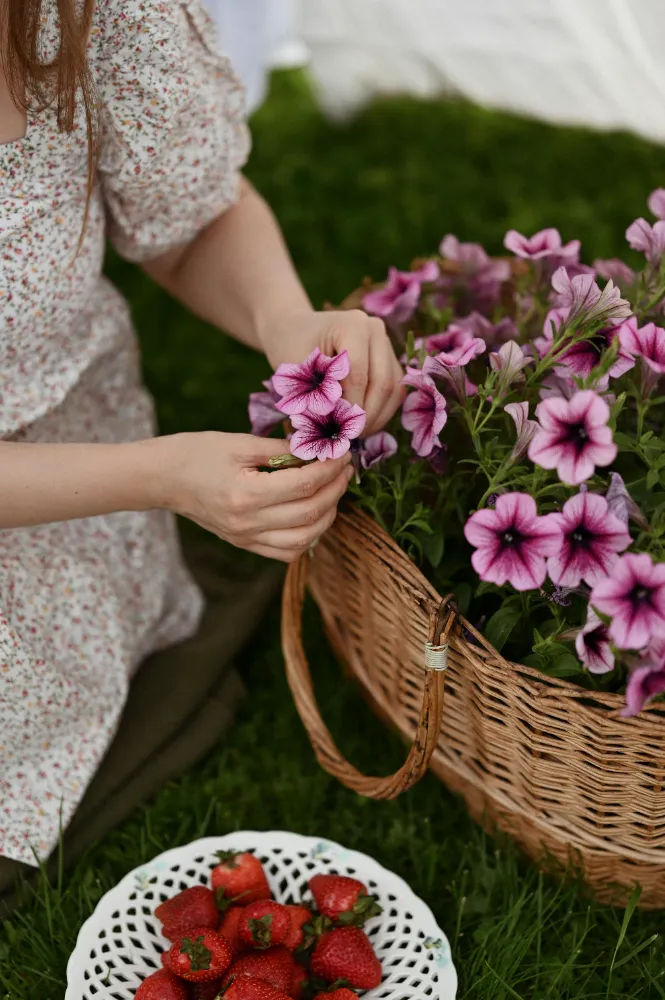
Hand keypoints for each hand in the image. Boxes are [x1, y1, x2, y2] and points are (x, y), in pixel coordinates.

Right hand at [158, 431, 353, 561]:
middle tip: (344, 469)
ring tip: (333, 491)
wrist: (163, 479)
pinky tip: (313, 515)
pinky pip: (286, 552)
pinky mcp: (244, 544)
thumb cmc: (197, 453)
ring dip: (327, 516)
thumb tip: (319, 448)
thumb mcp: (239, 442)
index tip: (342, 454)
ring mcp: (246, 538)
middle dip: (335, 489)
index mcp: (246, 494)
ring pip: (303, 540)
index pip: (303, 485)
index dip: (329, 469)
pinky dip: (307, 537)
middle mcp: (247, 523)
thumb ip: (281, 449)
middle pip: (310, 513)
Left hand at [265, 309, 403, 434]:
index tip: (337, 428)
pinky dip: (382, 411)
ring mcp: (385, 343)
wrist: (296, 330)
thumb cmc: (291, 347)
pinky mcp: (389, 358)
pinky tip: (364, 425)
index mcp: (353, 324)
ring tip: (357, 434)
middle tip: (350, 437)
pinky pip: (394, 391)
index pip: (359, 374)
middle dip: (368, 415)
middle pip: (383, 382)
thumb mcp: (296, 370)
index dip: (351, 406)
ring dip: (378, 417)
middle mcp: (375, 329)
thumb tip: (336, 427)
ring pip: (394, 388)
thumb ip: (316, 394)